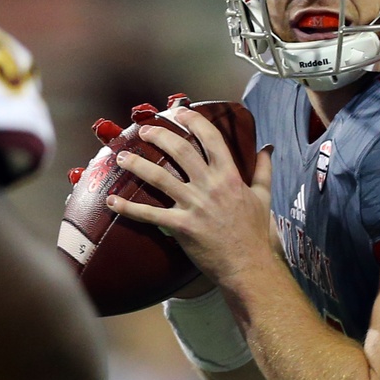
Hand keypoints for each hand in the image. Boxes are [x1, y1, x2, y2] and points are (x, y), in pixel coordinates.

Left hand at [105, 106, 276, 291]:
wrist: (249, 267)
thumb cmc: (255, 234)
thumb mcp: (263, 198)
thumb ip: (263, 171)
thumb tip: (267, 149)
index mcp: (230, 177)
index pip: (211, 139)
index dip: (194, 121)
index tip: (180, 112)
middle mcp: (210, 187)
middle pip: (180, 151)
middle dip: (159, 136)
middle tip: (144, 131)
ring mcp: (194, 206)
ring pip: (159, 178)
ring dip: (137, 164)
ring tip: (122, 157)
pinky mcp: (181, 227)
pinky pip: (149, 215)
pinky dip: (128, 208)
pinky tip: (112, 201)